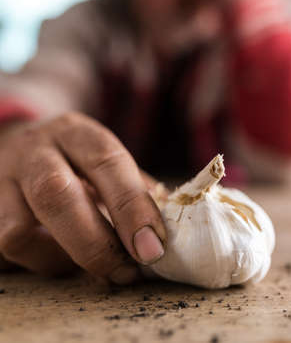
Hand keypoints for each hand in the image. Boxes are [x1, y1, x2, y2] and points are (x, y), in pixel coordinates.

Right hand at [0, 113, 165, 283]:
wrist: (17, 147)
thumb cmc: (73, 161)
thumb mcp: (102, 160)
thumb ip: (132, 190)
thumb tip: (160, 236)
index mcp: (74, 132)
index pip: (105, 160)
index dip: (131, 205)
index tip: (152, 247)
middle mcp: (33, 151)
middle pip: (55, 193)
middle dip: (96, 242)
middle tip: (126, 272)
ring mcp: (1, 182)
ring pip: (20, 233)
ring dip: (64, 260)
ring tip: (94, 266)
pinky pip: (6, 253)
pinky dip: (40, 264)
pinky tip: (60, 258)